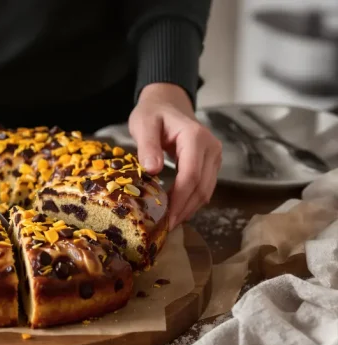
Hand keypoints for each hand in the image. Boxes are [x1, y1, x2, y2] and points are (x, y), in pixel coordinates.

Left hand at [128, 83, 221, 229]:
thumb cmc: (154, 113)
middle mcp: (211, 148)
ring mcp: (214, 156)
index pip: (191, 175)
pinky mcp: (211, 163)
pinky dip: (192, 201)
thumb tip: (152, 170)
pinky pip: (204, 186)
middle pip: (201, 187)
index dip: (179, 199)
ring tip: (170, 223)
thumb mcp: (144, 124)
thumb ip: (148, 145)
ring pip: (206, 190)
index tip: (166, 218)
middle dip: (184, 209)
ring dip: (189, 208)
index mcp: (196, 138)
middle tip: (165, 228)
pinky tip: (177, 210)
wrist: (167, 103)